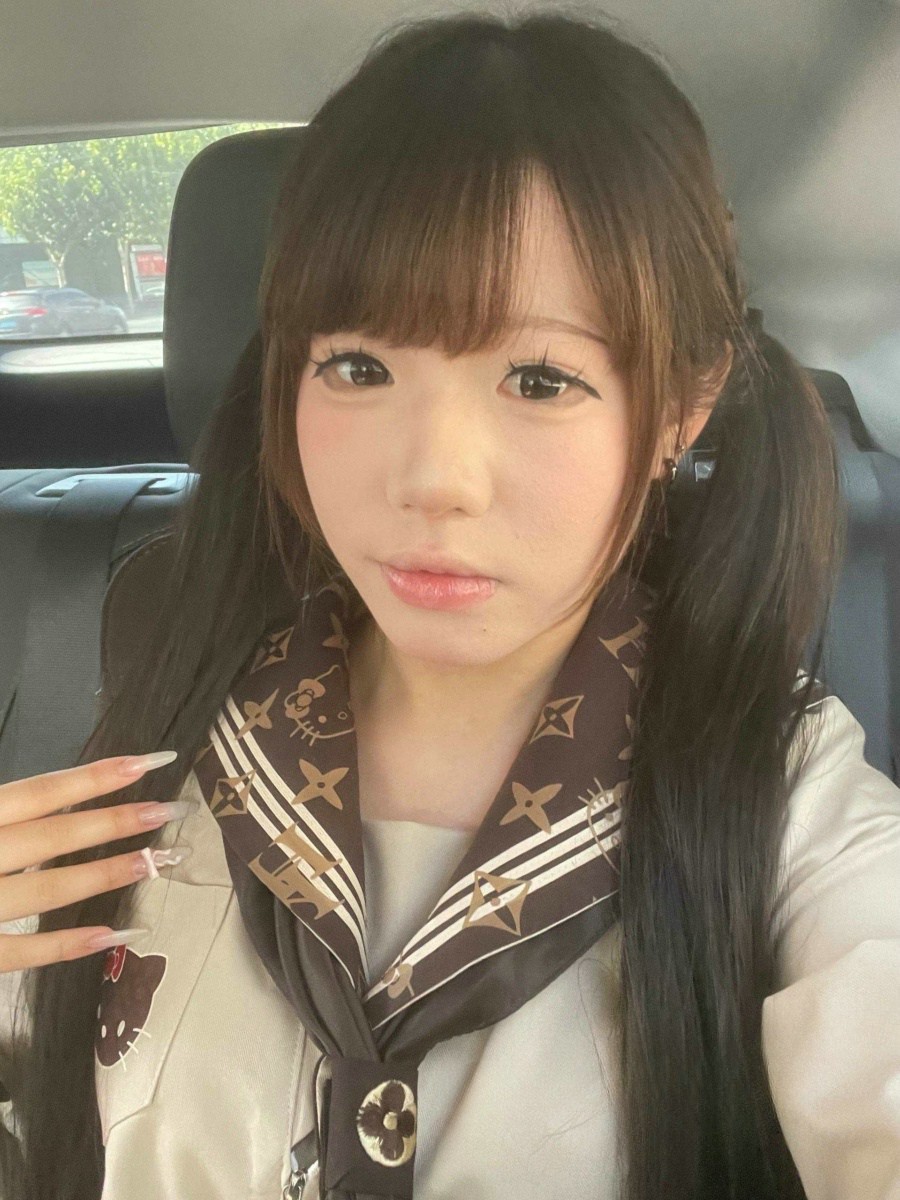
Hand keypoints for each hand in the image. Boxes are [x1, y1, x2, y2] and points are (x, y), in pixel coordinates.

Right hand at [0, 752, 186, 970]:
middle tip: (173, 810)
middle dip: (119, 822)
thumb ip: (6, 813)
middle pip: (56, 836)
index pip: (42, 791)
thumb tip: (59, 801)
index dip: (97, 776)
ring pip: (49, 890)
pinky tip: (119, 933)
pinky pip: (25, 952)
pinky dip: (71, 944)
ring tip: (159, 860)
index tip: (151, 762)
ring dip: (108, 874)